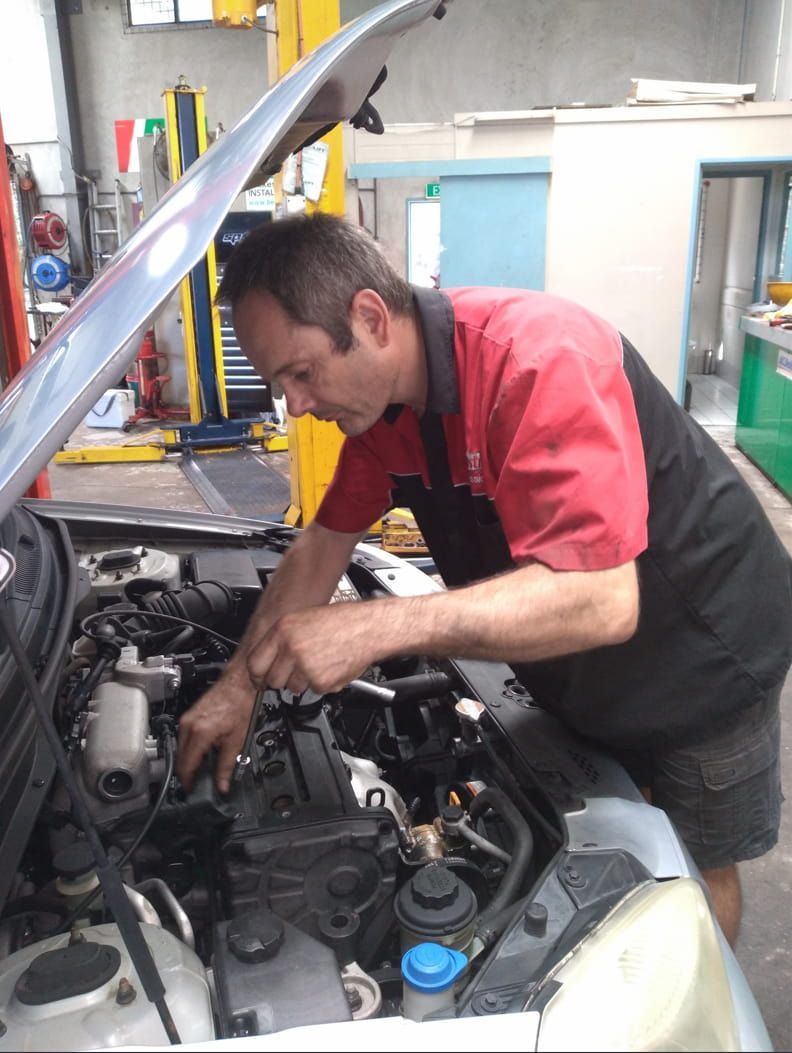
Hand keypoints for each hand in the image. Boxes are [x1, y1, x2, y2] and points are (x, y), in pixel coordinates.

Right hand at [176, 670, 255, 793]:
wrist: (240, 683)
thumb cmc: (241, 704)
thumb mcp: (238, 740)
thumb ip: (227, 765)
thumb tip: (223, 785)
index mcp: (200, 733)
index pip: (186, 765)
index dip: (188, 781)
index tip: (191, 790)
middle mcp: (188, 725)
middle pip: (179, 758)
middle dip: (186, 772)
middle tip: (196, 784)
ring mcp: (186, 719)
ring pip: (180, 748)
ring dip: (187, 760)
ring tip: (200, 770)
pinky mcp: (188, 716)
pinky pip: (183, 738)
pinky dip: (189, 748)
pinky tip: (200, 752)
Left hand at [247, 603, 377, 695]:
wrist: (368, 628)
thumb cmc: (342, 620)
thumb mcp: (303, 619)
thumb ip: (282, 638)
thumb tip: (269, 656)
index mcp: (283, 631)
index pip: (255, 663)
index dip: (256, 675)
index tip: (258, 680)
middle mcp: (291, 649)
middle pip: (273, 680)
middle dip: (281, 680)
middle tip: (293, 672)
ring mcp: (305, 667)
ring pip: (292, 688)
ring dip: (302, 681)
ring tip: (318, 663)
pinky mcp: (321, 682)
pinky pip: (313, 690)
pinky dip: (321, 684)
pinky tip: (330, 667)